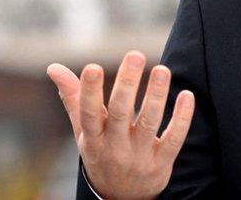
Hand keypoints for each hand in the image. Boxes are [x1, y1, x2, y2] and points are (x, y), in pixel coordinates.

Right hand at [47, 51, 194, 199]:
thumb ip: (73, 98)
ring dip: (156, 96)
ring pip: (150, 123)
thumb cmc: (101, 153)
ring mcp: (139, 156)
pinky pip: (174, 139)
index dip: (89, 92)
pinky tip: (186, 95)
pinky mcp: (161, 162)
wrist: (122, 199)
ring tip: (162, 70)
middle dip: (127, 84)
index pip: (88, 114)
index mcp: (93, 138)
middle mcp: (115, 147)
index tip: (92, 66)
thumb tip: (53, 67)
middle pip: (121, 113)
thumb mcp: (84, 132)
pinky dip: (182, 118)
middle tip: (135, 55)